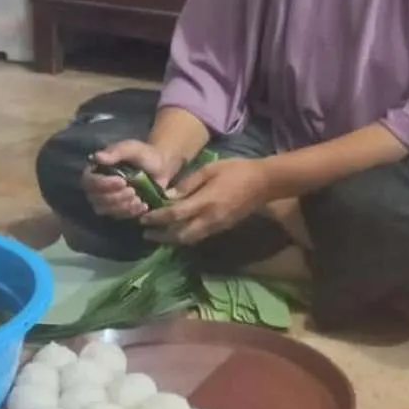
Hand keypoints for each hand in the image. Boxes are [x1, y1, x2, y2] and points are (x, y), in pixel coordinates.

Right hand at [81, 140, 176, 220]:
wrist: (160, 167)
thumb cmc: (143, 155)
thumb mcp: (131, 149)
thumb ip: (116, 152)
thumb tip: (97, 157)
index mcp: (97, 169)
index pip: (89, 181)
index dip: (103, 184)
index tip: (122, 181)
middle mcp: (97, 186)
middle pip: (96, 199)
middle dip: (115, 197)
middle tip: (132, 190)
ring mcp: (107, 199)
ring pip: (105, 210)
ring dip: (122, 206)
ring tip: (138, 198)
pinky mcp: (118, 209)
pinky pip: (119, 216)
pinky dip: (131, 212)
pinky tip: (143, 205)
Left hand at [142, 159, 270, 244]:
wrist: (264, 183)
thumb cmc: (237, 170)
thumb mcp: (210, 169)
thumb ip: (188, 184)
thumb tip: (168, 195)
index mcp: (204, 201)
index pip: (175, 214)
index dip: (157, 218)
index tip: (144, 218)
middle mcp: (209, 218)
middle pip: (180, 234)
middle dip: (161, 236)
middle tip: (146, 233)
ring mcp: (217, 226)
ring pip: (190, 239)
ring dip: (172, 239)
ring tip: (158, 235)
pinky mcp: (223, 228)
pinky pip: (199, 236)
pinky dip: (185, 236)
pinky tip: (178, 231)